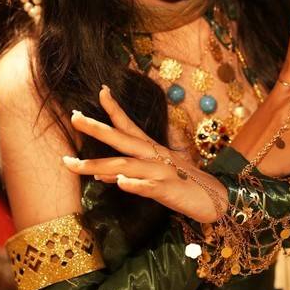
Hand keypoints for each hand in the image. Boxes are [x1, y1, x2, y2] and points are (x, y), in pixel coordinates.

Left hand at [63, 85, 226, 222]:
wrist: (216, 200)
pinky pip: (149, 187)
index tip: (101, 90)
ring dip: (98, 165)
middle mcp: (154, 155)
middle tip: (74, 118)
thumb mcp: (153, 178)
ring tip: (73, 165)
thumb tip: (100, 175)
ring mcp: (161, 172)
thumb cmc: (183, 187)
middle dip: (96, 129)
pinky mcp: (169, 190)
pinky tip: (119, 183)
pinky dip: (134, 184)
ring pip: (126, 165)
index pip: (129, 125)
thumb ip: (127, 174)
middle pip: (121, 139)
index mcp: (151, 149)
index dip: (114, 108)